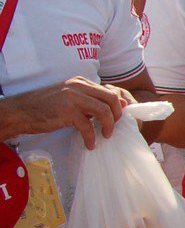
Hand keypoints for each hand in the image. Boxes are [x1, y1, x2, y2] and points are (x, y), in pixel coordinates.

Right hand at [0, 77, 133, 148]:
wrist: (22, 111)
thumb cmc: (47, 107)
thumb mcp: (71, 99)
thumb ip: (89, 101)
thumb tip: (116, 107)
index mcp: (81, 82)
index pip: (109, 91)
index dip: (118, 106)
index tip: (119, 119)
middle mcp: (79, 87)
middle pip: (111, 99)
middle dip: (117, 115)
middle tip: (114, 128)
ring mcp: (73, 98)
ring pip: (103, 111)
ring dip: (108, 126)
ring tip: (106, 136)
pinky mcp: (67, 112)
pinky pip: (87, 127)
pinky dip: (91, 138)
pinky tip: (89, 145)